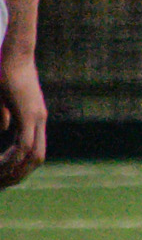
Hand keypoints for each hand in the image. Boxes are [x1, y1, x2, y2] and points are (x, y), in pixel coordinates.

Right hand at [0, 47, 45, 188]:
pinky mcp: (29, 113)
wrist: (14, 55)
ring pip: (32, 154)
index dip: (21, 166)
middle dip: (20, 174)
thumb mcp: (4, 98)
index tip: (5, 176)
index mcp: (34, 118)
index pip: (33, 150)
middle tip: (2, 185)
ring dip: (15, 170)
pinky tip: (1, 166)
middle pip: (37, 158)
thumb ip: (4, 114)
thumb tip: (4, 128)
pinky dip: (14, 158)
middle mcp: (39, 119)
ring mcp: (36, 117)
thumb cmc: (6, 73)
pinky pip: (25, 143)